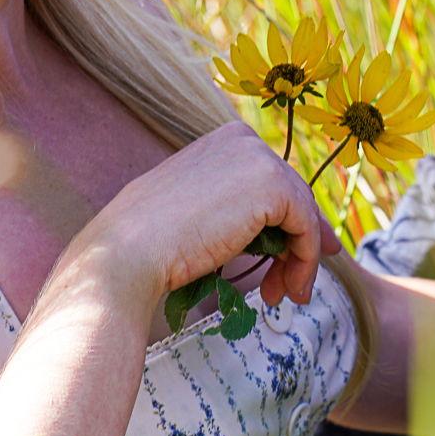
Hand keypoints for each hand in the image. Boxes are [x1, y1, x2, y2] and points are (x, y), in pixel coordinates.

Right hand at [60, 124, 325, 318]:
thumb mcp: (197, 210)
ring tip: (287, 295)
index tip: (291, 258)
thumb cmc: (149, 241)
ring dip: (301, 259)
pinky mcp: (272, 185)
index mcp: (223, 141)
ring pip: (302, 213)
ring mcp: (259, 158)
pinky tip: (289, 288)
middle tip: (291, 286)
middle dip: (296, 244)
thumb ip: (231, 208)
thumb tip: (272, 231)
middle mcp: (243, 140)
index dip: (288, 221)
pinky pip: (306, 227)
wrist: (128, 251)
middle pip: (291, 195)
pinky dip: (305, 261)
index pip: (272, 182)